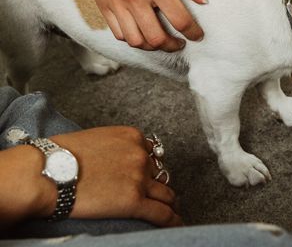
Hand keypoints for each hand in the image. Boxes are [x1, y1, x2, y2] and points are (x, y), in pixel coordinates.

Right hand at [45, 127, 180, 225]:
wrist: (48, 172)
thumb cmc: (60, 155)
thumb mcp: (96, 139)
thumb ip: (113, 148)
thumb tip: (115, 160)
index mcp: (132, 136)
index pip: (152, 154)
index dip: (151, 168)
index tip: (152, 177)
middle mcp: (140, 155)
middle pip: (160, 173)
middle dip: (158, 185)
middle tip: (158, 196)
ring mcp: (139, 178)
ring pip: (166, 194)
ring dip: (169, 203)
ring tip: (171, 212)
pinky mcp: (134, 201)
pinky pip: (161, 213)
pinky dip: (171, 220)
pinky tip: (176, 224)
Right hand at [73, 0, 205, 51]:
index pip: (180, 19)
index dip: (193, 32)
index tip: (197, 35)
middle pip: (156, 38)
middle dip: (172, 46)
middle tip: (179, 43)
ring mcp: (116, 3)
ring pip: (135, 41)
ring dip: (151, 46)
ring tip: (160, 40)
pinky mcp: (102, 5)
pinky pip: (118, 33)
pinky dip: (132, 38)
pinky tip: (140, 31)